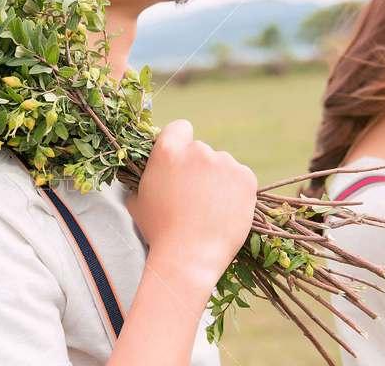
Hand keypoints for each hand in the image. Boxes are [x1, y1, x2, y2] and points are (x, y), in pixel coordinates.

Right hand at [126, 119, 257, 287]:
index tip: (182, 161)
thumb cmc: (159, 232)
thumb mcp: (138, 201)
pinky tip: (225, 211)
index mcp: (168, 150)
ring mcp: (224, 162)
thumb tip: (148, 174)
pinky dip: (236, 191)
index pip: (180, 128)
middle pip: (202, 150)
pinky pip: (241, 177)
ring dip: (218, 180)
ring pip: (222, 165)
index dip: (181, 143)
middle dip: (199, 168)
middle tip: (195, 197)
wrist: (189, 257)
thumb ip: (144, 180)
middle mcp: (198, 150)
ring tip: (210, 210)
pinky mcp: (246, 177)